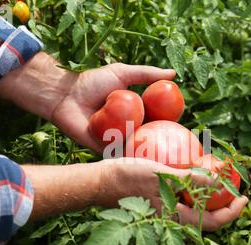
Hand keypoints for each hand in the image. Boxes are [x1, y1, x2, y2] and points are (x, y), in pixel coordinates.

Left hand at [0, 52, 175, 152]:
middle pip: (150, 140)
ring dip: (150, 157)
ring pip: (137, 151)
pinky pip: (120, 156)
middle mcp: (128, 128)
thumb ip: (146, 74)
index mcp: (134, 113)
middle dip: (164, 147)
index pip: (157, 122)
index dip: (170, 127)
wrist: (66, 95)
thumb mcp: (122, 73)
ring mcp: (117, 140)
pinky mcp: (104, 150)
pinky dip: (131, 160)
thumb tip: (173, 74)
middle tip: (180, 154)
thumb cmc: (92, 81)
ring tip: (167, 164)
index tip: (184, 132)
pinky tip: (145, 166)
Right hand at [101, 158, 248, 230]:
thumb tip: (221, 182)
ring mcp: (166, 209)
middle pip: (207, 216)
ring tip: (220, 176)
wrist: (99, 181)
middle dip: (225, 203)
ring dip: (210, 193)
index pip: (213, 222)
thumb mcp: (162, 175)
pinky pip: (183, 196)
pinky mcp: (158, 199)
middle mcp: (173, 218)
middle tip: (236, 184)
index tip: (245, 197)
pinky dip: (194, 186)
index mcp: (176, 218)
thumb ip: (192, 179)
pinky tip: (195, 169)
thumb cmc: (128, 178)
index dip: (233, 212)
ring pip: (195, 206)